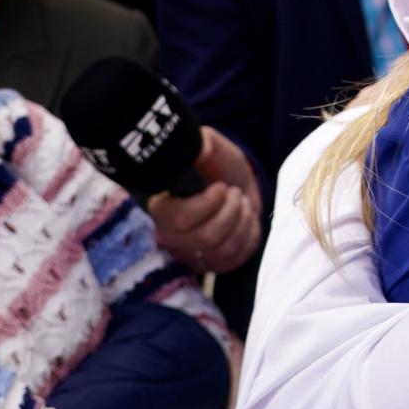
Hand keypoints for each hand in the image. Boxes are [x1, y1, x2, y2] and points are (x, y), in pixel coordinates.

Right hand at [150, 128, 262, 275]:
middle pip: (205, 237)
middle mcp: (170, 237)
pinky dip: (248, 234)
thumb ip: (203, 143)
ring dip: (240, 221)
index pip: (178, 219)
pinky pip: (237, 258)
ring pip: (222, 250)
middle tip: (233, 192)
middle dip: (229, 211)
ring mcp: (192, 255)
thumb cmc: (216, 164)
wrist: (234, 182)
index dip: (207, 204)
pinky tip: (244, 218)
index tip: (220, 186)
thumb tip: (201, 150)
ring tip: (239, 203)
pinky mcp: (214, 265)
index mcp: (160, 207)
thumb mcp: (210, 144)